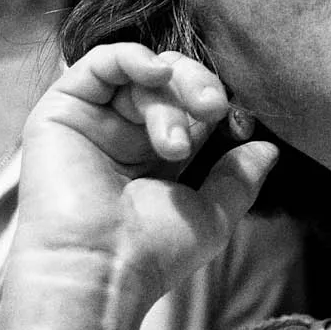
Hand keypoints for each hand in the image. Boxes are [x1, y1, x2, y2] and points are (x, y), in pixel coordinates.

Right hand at [14, 43, 276, 302]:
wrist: (98, 271)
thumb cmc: (150, 254)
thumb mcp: (210, 215)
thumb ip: (238, 177)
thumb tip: (268, 148)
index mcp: (154, 156)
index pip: (190, 106)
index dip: (215, 105)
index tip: (238, 123)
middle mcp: (121, 133)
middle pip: (169, 83)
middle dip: (198, 87)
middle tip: (215, 109)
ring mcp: (91, 120)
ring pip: (141, 73)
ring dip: (170, 93)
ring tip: (175, 139)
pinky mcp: (61, 110)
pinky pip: (100, 63)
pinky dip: (134, 58)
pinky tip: (158, 73)